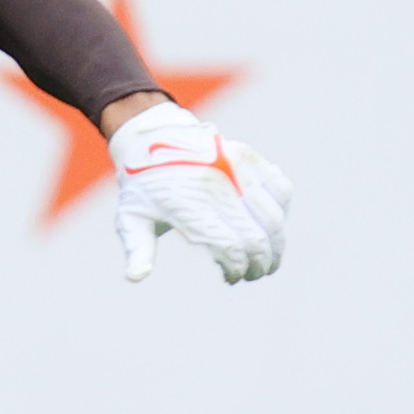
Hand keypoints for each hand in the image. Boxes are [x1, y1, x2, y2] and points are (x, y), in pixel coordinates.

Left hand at [109, 99, 289, 282]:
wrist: (153, 136)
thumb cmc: (143, 186)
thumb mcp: (131, 217)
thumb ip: (138, 249)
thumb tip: (136, 277)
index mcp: (189, 204)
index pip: (229, 246)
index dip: (237, 268)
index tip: (231, 277)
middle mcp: (216, 185)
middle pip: (256, 236)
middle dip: (260, 263)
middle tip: (254, 274)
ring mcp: (236, 168)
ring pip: (273, 216)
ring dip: (276, 245)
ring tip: (269, 260)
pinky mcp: (249, 157)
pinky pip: (280, 188)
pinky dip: (281, 212)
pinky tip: (271, 227)